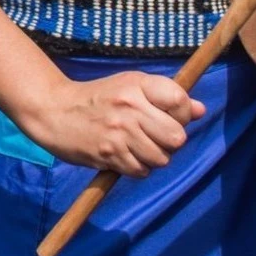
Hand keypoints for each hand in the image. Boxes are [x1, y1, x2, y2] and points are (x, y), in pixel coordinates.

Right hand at [12, 71, 202, 176]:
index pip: (180, 101)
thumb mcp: (130, 87)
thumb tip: (201, 110)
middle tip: (152, 136)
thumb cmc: (98, 99)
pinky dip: (136, 167)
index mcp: (137, 84)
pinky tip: (123, 155)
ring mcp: (119, 132)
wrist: (54, 111)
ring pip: (161, 158)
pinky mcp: (109, 154)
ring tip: (135, 146)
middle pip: (177, 137)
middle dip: (169, 141)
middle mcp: (130, 107)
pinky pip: (142, 171)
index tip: (168, 115)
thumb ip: (165, 97)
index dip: (182, 114)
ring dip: (153, 157)